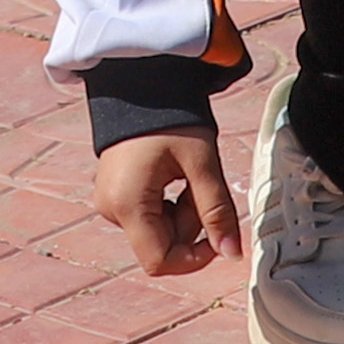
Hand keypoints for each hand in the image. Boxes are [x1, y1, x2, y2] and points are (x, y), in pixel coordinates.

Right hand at [94, 129, 238, 277]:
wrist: (142, 82)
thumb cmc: (169, 118)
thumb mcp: (200, 163)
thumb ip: (217, 211)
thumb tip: (232, 253)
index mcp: (127, 205)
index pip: (160, 261)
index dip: (194, 258)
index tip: (219, 234)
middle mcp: (111, 209)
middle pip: (161, 244)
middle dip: (191, 224)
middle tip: (203, 185)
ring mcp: (111, 202)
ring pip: (158, 230)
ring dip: (183, 213)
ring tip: (188, 174)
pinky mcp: (116, 194)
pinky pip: (149, 214)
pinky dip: (170, 204)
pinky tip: (174, 174)